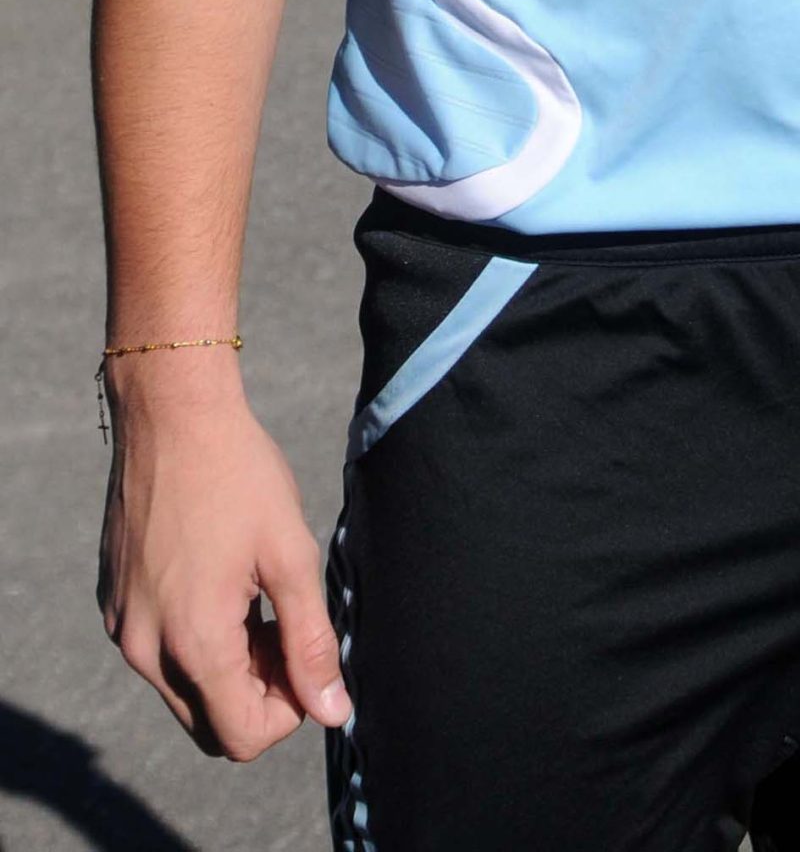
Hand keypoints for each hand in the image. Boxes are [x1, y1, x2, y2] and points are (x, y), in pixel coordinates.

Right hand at [97, 367, 352, 758]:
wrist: (172, 413)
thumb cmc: (239, 476)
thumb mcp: (290, 554)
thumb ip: (312, 641)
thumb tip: (334, 711)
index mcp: (192, 642)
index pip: (242, 738)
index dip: (288, 709)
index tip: (304, 650)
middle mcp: (145, 648)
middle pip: (210, 722)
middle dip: (257, 690)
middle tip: (283, 622)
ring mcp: (122, 626)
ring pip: (184, 690)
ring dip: (227, 664)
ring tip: (254, 594)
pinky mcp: (114, 603)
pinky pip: (158, 653)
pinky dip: (194, 637)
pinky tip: (219, 578)